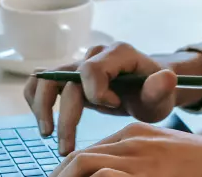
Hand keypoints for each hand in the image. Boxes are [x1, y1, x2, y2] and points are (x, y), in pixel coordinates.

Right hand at [23, 42, 201, 153]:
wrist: (147, 88)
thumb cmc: (154, 92)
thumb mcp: (163, 94)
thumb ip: (161, 88)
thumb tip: (166, 77)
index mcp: (118, 53)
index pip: (92, 69)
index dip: (97, 93)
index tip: (115, 107)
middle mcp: (95, 54)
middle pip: (65, 79)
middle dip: (66, 116)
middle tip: (66, 148)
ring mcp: (79, 64)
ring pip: (46, 78)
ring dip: (41, 107)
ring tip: (47, 134)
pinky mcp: (69, 76)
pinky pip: (42, 81)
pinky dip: (35, 99)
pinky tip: (43, 121)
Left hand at [51, 123, 201, 176]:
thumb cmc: (197, 168)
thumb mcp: (159, 157)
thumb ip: (134, 161)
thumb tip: (105, 172)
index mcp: (134, 136)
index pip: (89, 151)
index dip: (68, 171)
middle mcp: (132, 142)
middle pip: (81, 157)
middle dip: (61, 175)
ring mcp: (138, 158)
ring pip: (85, 164)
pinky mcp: (143, 172)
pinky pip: (102, 173)